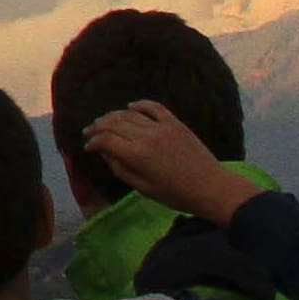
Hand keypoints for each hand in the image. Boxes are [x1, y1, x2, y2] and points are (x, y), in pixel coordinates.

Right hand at [77, 98, 254, 225]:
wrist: (211, 188)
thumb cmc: (175, 195)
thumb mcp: (144, 189)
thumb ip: (121, 169)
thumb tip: (105, 154)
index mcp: (137, 155)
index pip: (106, 140)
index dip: (93, 142)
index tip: (87, 147)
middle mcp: (146, 136)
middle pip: (114, 123)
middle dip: (98, 126)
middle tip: (89, 131)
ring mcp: (161, 127)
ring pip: (130, 114)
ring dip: (113, 115)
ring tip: (104, 120)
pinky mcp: (175, 123)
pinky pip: (154, 107)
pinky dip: (140, 104)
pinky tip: (131, 106)